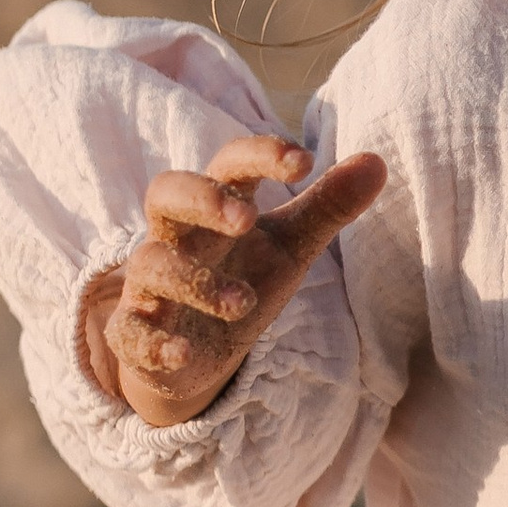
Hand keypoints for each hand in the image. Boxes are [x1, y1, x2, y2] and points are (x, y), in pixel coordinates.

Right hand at [82, 133, 387, 429]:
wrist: (197, 352)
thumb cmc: (242, 279)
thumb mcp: (290, 246)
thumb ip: (328, 207)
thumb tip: (378, 161)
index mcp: (217, 208)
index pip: (229, 163)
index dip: (260, 154)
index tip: (305, 162)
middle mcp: (176, 237)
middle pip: (166, 193)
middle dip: (203, 200)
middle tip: (246, 219)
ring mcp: (149, 284)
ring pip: (150, 264)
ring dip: (196, 281)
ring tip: (242, 303)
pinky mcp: (134, 333)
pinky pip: (129, 331)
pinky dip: (154, 341)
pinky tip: (185, 351)